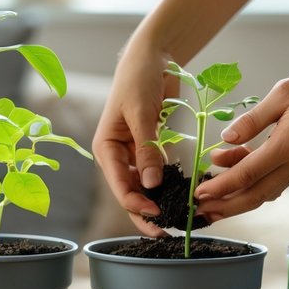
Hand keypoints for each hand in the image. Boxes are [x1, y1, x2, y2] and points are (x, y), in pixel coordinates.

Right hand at [91, 40, 177, 235]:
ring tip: (177, 220)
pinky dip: (169, 186)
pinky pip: (159, 173)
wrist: (152, 55)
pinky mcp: (151, 148)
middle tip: (166, 232)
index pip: (120, 185)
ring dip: (159, 202)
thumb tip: (153, 184)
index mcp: (106, 148)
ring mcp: (135, 153)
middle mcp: (118, 155)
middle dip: (146, 213)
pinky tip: (182, 198)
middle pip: (131, 193)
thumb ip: (147, 149)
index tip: (158, 215)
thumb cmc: (138, 78)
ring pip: (145, 187)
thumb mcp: (141, 113)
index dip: (137, 204)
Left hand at [194, 56, 288, 220]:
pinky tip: (237, 169)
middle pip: (257, 195)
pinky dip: (256, 180)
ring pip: (267, 190)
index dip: (221, 187)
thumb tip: (225, 140)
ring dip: (239, 195)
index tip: (199, 194)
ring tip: (212, 192)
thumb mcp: (280, 94)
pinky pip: (278, 179)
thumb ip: (251, 120)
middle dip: (226, 206)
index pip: (248, 174)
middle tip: (201, 211)